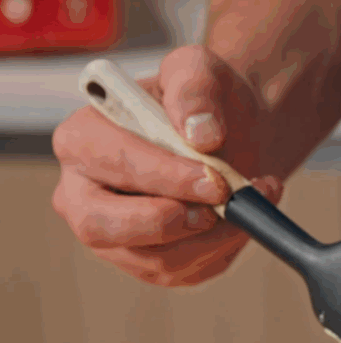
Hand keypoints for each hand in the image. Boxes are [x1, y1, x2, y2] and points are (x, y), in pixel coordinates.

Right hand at [51, 46, 283, 285]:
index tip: (216, 180)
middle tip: (221, 206)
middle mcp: (83, 193)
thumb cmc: (204, 102)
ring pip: (154, 260)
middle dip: (166, 222)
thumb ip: (196, 88)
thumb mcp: (199, 71)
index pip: (111, 163)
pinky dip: (226, 247)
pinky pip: (187, 272)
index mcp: (82, 139)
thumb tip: (201, 133)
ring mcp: (114, 236)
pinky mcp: (151, 262)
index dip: (164, 176)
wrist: (231, 135)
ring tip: (255, 198)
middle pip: (100, 226)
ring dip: (216, 236)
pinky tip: (247, 216)